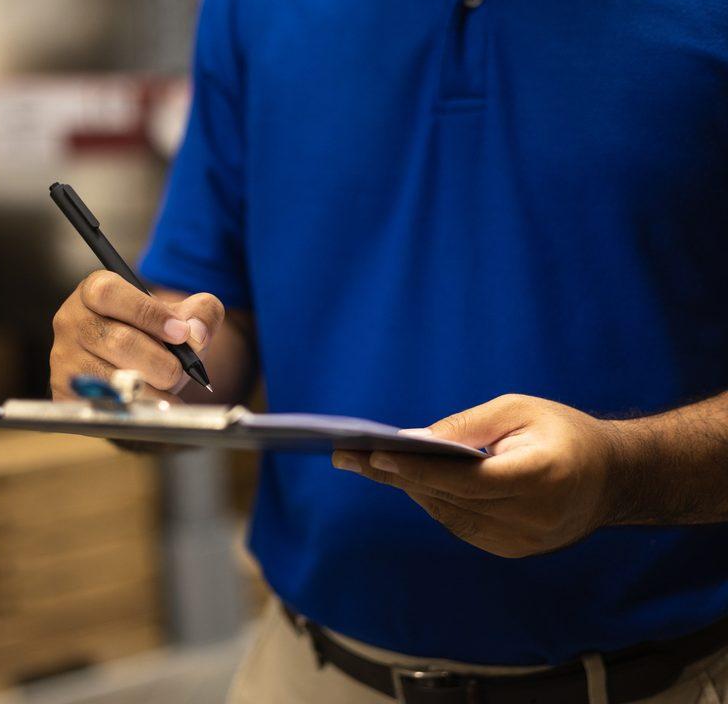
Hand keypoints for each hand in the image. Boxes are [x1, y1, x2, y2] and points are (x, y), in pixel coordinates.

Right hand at [50, 271, 224, 400]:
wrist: (138, 369)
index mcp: (95, 290)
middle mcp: (71, 321)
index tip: (181, 333)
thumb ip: (202, 312)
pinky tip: (155, 407)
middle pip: (117, 341)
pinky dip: (138, 409)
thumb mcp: (182, 315)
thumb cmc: (158, 335)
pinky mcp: (64, 392)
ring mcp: (64, 358)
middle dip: (160, 361)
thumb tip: (197, 334)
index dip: (148, 313)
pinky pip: (105, 404)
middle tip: (181, 372)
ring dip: (151, 389)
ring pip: (112, 377)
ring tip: (170, 390)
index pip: (110, 293)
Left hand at [332, 394, 620, 557]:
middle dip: (394, 475)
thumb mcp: (519, 410)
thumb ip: (468, 426)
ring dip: (406, 488)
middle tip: (346, 455)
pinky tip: (403, 479)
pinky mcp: (513, 551)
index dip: (418, 469)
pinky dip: (431, 500)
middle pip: (448, 498)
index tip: (374, 454)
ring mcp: (523, 542)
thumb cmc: (562, 432)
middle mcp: (532, 518)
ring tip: (363, 463)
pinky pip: (459, 524)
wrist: (613, 478)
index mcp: (541, 477)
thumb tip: (414, 440)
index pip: (466, 479)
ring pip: (447, 514)